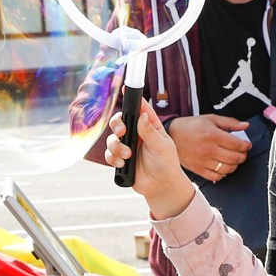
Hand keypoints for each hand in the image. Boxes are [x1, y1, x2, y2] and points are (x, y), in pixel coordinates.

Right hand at [103, 102, 195, 219]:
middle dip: (117, 124)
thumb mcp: (162, 146)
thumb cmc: (166, 163)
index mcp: (149, 126)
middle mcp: (136, 133)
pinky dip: (113, 158)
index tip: (124, 89)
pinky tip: (123, 164)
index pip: (139, 108)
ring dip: (116, 147)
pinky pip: (109, 154)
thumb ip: (150, 132)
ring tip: (128, 156)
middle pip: (119, 120)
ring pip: (112, 139)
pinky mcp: (120, 159)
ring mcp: (127, 146)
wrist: (161, 186)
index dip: (131, 98)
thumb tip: (142, 116)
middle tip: (122, 132)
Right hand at [166, 113, 250, 177]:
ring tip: (233, 160)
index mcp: (213, 135)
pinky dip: (223, 174)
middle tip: (242, 152)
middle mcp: (209, 149)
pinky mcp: (199, 169)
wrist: (172, 136)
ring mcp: (204, 161)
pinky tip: (223, 167)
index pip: (238, 145)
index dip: (246, 146)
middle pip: (235, 158)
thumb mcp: (210, 119)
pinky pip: (217, 177)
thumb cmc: (191, 126)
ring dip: (235, 165)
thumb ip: (230, 123)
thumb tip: (245, 126)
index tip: (247, 145)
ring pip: (228, 169)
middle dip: (243, 155)